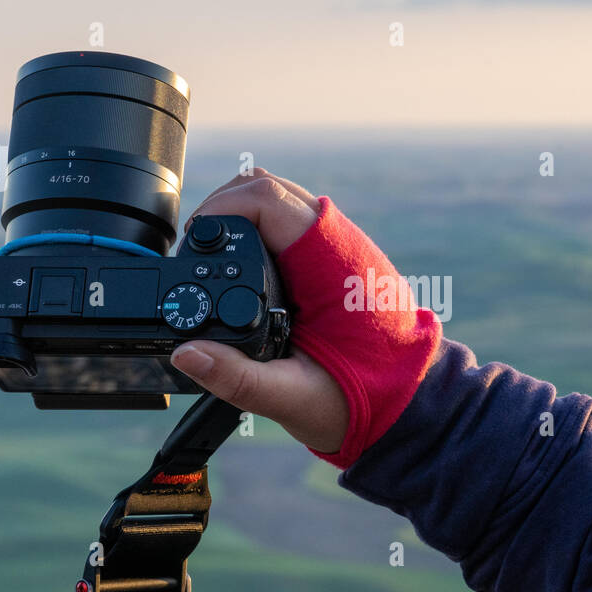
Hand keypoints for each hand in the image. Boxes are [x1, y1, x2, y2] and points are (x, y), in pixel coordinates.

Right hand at [170, 168, 349, 453]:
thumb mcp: (292, 397)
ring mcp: (337, 247)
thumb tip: (185, 355)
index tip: (191, 238)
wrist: (406, 402)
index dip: (221, 207)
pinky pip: (289, 225)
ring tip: (207, 254)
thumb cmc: (359, 400)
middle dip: (222, 207)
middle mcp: (336, 244)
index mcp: (329, 266)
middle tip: (192, 248)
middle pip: (267, 189)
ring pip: (278, 203)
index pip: (268, 200)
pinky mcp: (331, 260)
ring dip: (240, 217)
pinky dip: (257, 231)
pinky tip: (238, 266)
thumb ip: (238, 378)